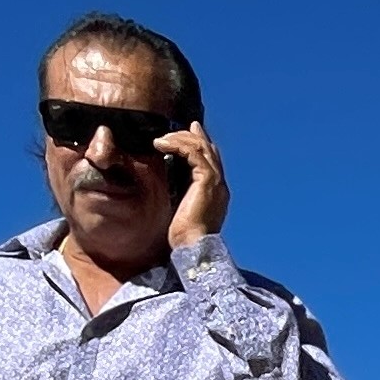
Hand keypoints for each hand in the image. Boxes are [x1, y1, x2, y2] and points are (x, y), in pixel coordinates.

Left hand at [158, 123, 228, 249]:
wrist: (193, 247)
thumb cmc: (184, 236)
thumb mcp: (180, 209)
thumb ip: (179, 193)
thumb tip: (168, 181)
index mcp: (216, 192)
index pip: (211, 160)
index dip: (199, 144)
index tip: (184, 134)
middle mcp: (220, 185)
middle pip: (209, 149)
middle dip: (190, 136)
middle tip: (170, 133)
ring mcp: (216, 181)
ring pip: (202, 147)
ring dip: (179, 139)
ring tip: (160, 141)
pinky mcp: (207, 180)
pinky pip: (194, 153)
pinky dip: (177, 145)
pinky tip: (162, 146)